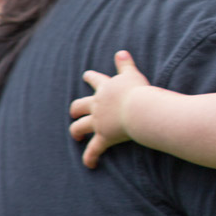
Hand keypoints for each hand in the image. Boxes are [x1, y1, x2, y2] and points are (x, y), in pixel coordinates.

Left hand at [69, 50, 149, 168]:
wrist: (140, 109)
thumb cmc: (139, 91)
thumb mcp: (132, 74)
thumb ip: (125, 64)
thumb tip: (121, 52)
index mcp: (105, 89)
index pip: (95, 80)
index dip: (90, 77)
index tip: (86, 75)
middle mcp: (98, 105)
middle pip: (79, 106)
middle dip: (76, 110)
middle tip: (75, 113)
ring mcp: (98, 122)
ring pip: (80, 127)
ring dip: (77, 131)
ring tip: (77, 136)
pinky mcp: (103, 137)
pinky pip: (93, 150)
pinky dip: (90, 158)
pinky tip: (90, 164)